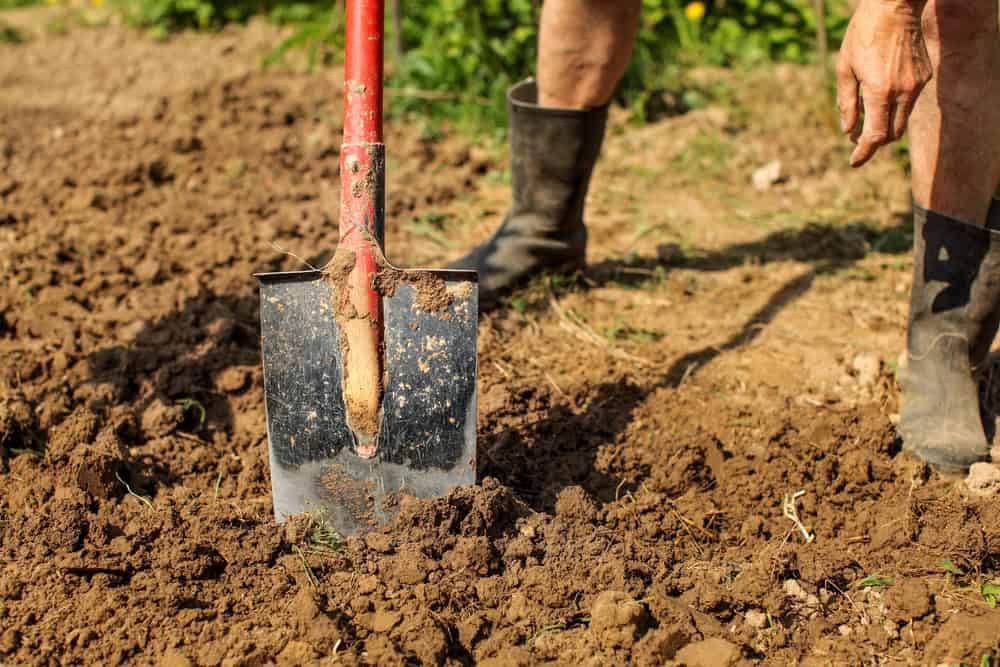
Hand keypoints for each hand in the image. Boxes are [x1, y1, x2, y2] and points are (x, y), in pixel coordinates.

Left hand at [836, 0, 932, 166]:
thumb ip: (846, 102)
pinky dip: (893, 106)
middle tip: (856, 135)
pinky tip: (879, 91)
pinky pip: (909, 102)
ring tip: (864, 109)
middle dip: (874, 141)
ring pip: (901, 119)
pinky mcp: (924, 77)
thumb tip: (848, 130)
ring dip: (884, 123)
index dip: (864, 152)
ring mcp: (917, 85)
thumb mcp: (845, 68)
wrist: (895, 7)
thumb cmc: (863, 35)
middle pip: (891, 134)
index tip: (854, 161)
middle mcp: (903, 92)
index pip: (875, 136)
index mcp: (880, 91)